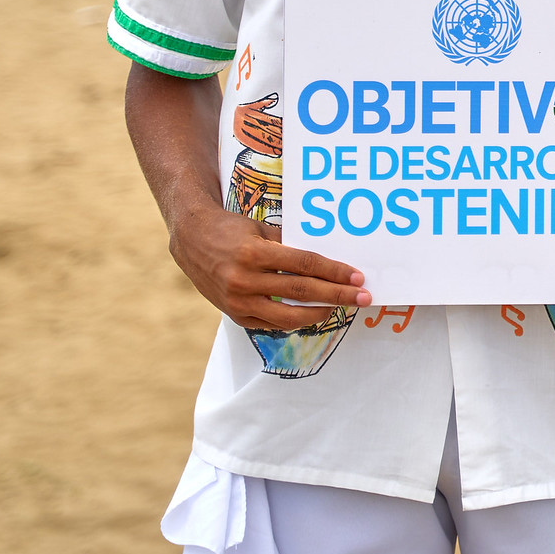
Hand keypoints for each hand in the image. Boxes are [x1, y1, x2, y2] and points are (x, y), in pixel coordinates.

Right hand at [170, 201, 371, 331]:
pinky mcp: (235, 315)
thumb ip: (289, 247)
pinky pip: (272, 323)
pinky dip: (296, 320)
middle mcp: (245, 280)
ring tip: (341, 307)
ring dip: (321, 312)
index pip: (305, 265)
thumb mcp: (260, 230)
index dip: (334, 272)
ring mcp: (238, 302)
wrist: (191, 241)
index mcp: (254, 254)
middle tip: (363, 297)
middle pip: (302, 291)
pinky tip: (313, 313)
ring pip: (289, 315)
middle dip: (337, 295)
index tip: (357, 277)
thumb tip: (327, 262)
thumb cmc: (231, 230)